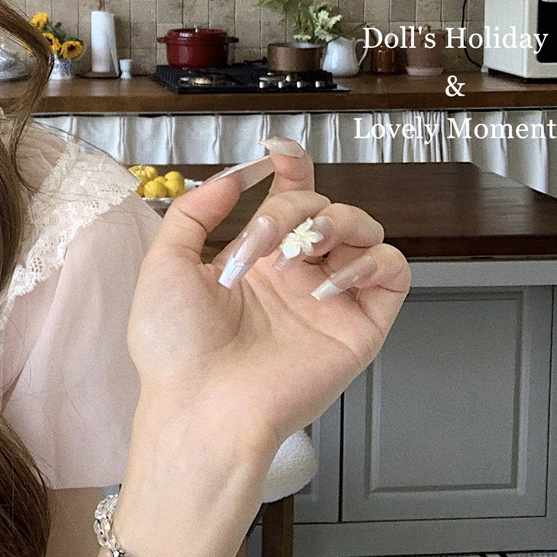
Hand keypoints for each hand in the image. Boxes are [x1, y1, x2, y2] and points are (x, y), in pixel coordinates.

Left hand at [125, 139, 410, 451]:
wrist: (200, 406)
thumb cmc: (174, 350)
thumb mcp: (165, 265)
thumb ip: (194, 213)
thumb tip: (231, 176)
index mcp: (254, 261)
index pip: (288, 199)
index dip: (291, 168)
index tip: (279, 151)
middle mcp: (295, 275)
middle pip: (321, 205)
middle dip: (289, 207)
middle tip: (258, 242)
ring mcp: (329, 298)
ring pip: (364, 229)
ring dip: (334, 222)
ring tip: (299, 252)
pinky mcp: (360, 325)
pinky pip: (392, 272)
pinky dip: (369, 261)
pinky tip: (328, 279)